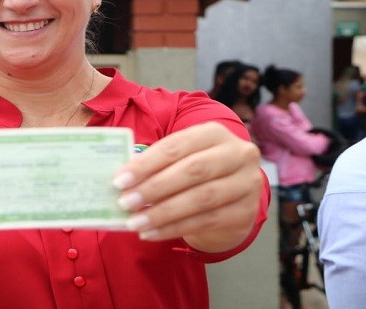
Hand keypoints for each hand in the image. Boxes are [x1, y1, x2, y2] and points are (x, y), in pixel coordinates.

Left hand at [113, 122, 261, 252]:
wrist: (233, 198)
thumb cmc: (198, 173)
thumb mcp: (182, 159)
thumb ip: (157, 164)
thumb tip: (123, 178)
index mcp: (215, 133)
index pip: (177, 145)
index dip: (147, 163)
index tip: (120, 180)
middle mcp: (237, 154)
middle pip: (193, 170)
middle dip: (155, 187)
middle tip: (126, 202)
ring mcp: (246, 184)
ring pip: (200, 199)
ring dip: (162, 212)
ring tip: (135, 222)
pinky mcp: (245, 212)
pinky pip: (205, 221)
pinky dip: (173, 228)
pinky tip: (151, 233)